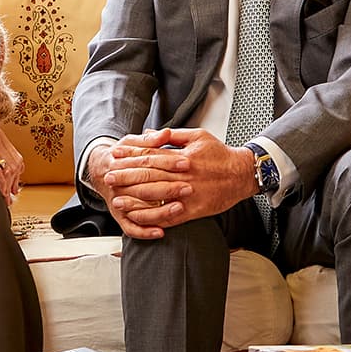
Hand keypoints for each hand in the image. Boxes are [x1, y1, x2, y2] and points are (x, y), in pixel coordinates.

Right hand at [0, 126, 23, 204]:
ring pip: (6, 171)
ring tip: (2, 199)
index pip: (16, 158)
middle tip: (8, 199)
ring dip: (6, 189)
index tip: (14, 189)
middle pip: (13, 165)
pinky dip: (0, 187)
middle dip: (12, 185)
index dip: (17, 177)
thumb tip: (14, 183)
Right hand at [86, 138, 187, 239]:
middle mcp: (119, 184)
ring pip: (139, 210)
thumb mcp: (131, 142)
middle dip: (168, 187)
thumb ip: (150, 140)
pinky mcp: (120, 217)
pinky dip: (145, 232)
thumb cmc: (120, 156)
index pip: (147, 161)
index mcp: (121, 163)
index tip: (186, 162)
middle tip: (188, 187)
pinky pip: (132, 228)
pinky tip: (160, 231)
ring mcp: (118, 202)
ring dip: (160, 211)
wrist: (99, 170)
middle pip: (144, 186)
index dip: (168, 161)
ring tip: (179, 208)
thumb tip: (166, 133)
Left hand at [99, 127, 257, 234]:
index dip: (131, 155)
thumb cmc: (220, 154)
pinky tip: (138, 219)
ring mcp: (188, 194)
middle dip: (126, 177)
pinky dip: (152, 218)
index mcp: (183, 157)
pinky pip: (168, 216)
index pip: (151, 155)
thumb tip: (150, 132)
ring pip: (156, 198)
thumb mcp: (198, 136)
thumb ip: (173, 135)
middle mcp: (183, 176)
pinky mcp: (193, 211)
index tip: (115, 155)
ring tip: (116, 200)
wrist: (242, 174)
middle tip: (108, 177)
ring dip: (134, 200)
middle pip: (149, 176)